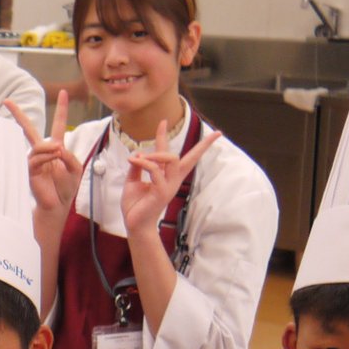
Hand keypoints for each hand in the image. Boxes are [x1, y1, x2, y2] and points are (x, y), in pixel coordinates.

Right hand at [8, 93, 81, 217]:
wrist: (58, 205)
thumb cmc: (67, 188)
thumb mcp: (76, 168)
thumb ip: (70, 156)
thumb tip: (56, 147)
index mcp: (56, 148)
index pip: (58, 125)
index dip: (62, 109)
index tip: (64, 93)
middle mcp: (43, 152)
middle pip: (29, 129)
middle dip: (18, 115)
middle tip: (7, 101)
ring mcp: (34, 160)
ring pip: (37, 146)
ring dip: (49, 147)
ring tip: (59, 151)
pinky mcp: (29, 170)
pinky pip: (34, 159)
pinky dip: (45, 156)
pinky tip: (53, 157)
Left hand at [121, 116, 218, 234]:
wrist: (134, 223)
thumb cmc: (135, 204)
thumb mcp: (133, 180)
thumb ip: (137, 167)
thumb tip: (138, 153)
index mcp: (168, 176)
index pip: (185, 158)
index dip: (199, 145)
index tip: (215, 133)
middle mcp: (173, 180)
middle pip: (190, 157)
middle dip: (200, 144)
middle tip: (175, 125)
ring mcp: (169, 186)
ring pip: (171, 159)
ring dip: (155, 153)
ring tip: (140, 156)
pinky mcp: (162, 191)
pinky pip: (155, 170)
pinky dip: (144, 162)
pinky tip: (135, 161)